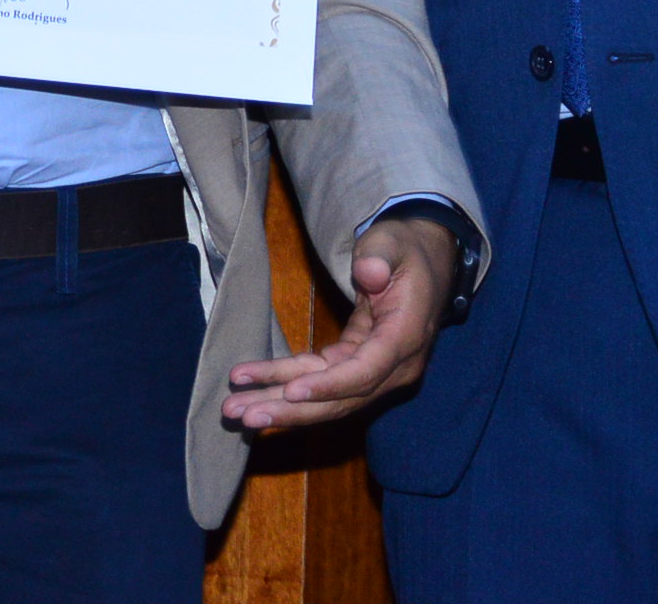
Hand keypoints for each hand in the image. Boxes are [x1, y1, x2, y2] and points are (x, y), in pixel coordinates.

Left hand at [220, 214, 459, 432]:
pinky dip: (286, 384)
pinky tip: (252, 388)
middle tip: (243, 414)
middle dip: (291, 409)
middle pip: (340, 399)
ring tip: (235, 410)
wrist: (422, 260)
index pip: (366, 372)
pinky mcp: (356, 367)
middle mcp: (395, 367)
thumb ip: (381, 256)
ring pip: (326, 399)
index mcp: (406, 338)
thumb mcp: (393, 242)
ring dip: (280, 405)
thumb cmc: (403, 249)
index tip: (291, 391)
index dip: (328, 385)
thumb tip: (369, 272)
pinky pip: (320, 381)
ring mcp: (376, 372)